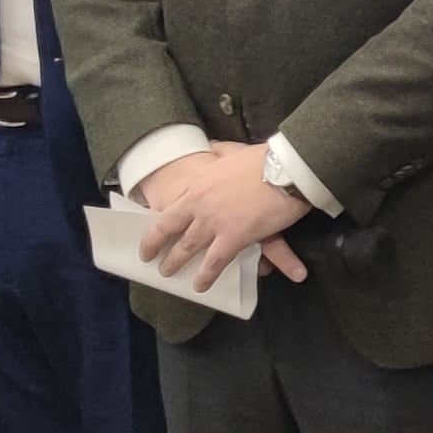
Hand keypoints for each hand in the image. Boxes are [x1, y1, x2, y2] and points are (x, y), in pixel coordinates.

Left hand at [133, 143, 311, 284]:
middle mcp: (199, 207)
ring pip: (187, 250)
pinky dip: (206, 276)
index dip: (154, 234)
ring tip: (169, 275)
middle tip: (155, 264)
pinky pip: (215, 262)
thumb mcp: (232, 150)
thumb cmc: (263, 158)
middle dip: (161, 252)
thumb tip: (212, 147)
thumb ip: (218, 151)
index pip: (167, 215)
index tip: (147, 245)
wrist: (284, 168)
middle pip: (172, 234)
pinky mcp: (234, 237)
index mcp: (198, 187)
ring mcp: (214, 223)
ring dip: (176, 265)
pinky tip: (201, 285)